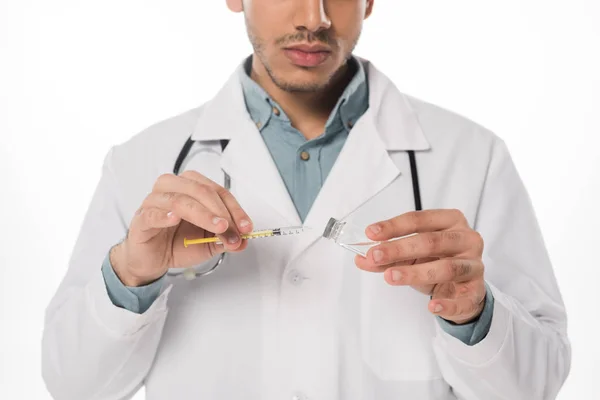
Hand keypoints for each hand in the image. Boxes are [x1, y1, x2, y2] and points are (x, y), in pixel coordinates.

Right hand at [110, 170, 252, 286]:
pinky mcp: (142, 218)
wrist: (152, 259)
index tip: (246, 227)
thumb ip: (225, 239)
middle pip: (201, 191)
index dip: (235, 209)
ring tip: (218, 228)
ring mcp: (154, 201)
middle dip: (222, 213)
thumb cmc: (177, 242)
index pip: (217, 191)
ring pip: (180, 200)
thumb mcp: (208, 242)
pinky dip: (165, 215)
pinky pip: (153, 213)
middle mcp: (172, 187)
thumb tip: (244, 240)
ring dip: (203, 215)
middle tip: (233, 232)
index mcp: (190, 187)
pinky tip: (175, 219)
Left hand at [355, 209, 485, 324]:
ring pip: (447, 268)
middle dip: (400, 248)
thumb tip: (362, 258)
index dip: (394, 226)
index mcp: (450, 221)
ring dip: (416, 273)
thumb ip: (387, 255)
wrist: (462, 287)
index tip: (371, 233)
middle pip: (432, 242)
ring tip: (391, 276)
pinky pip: (463, 299)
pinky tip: (432, 307)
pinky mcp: (476, 291)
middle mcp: (466, 239)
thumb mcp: (411, 255)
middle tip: (375, 255)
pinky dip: (447, 304)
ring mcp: (474, 265)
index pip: (419, 219)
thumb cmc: (436, 261)